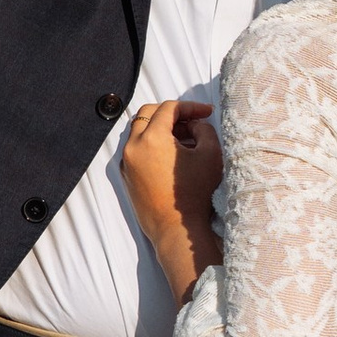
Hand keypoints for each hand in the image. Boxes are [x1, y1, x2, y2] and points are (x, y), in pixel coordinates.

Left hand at [122, 98, 221, 299]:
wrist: (176, 229)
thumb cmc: (194, 193)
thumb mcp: (209, 154)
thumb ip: (204, 129)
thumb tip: (195, 124)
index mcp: (151, 138)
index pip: (168, 108)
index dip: (190, 107)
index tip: (206, 113)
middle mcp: (133, 146)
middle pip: (148, 114)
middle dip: (171, 113)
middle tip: (192, 121)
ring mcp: (126, 162)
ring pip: (140, 131)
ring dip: (160, 128)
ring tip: (184, 140)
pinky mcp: (127, 176)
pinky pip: (136, 149)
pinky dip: (151, 144)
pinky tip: (171, 156)